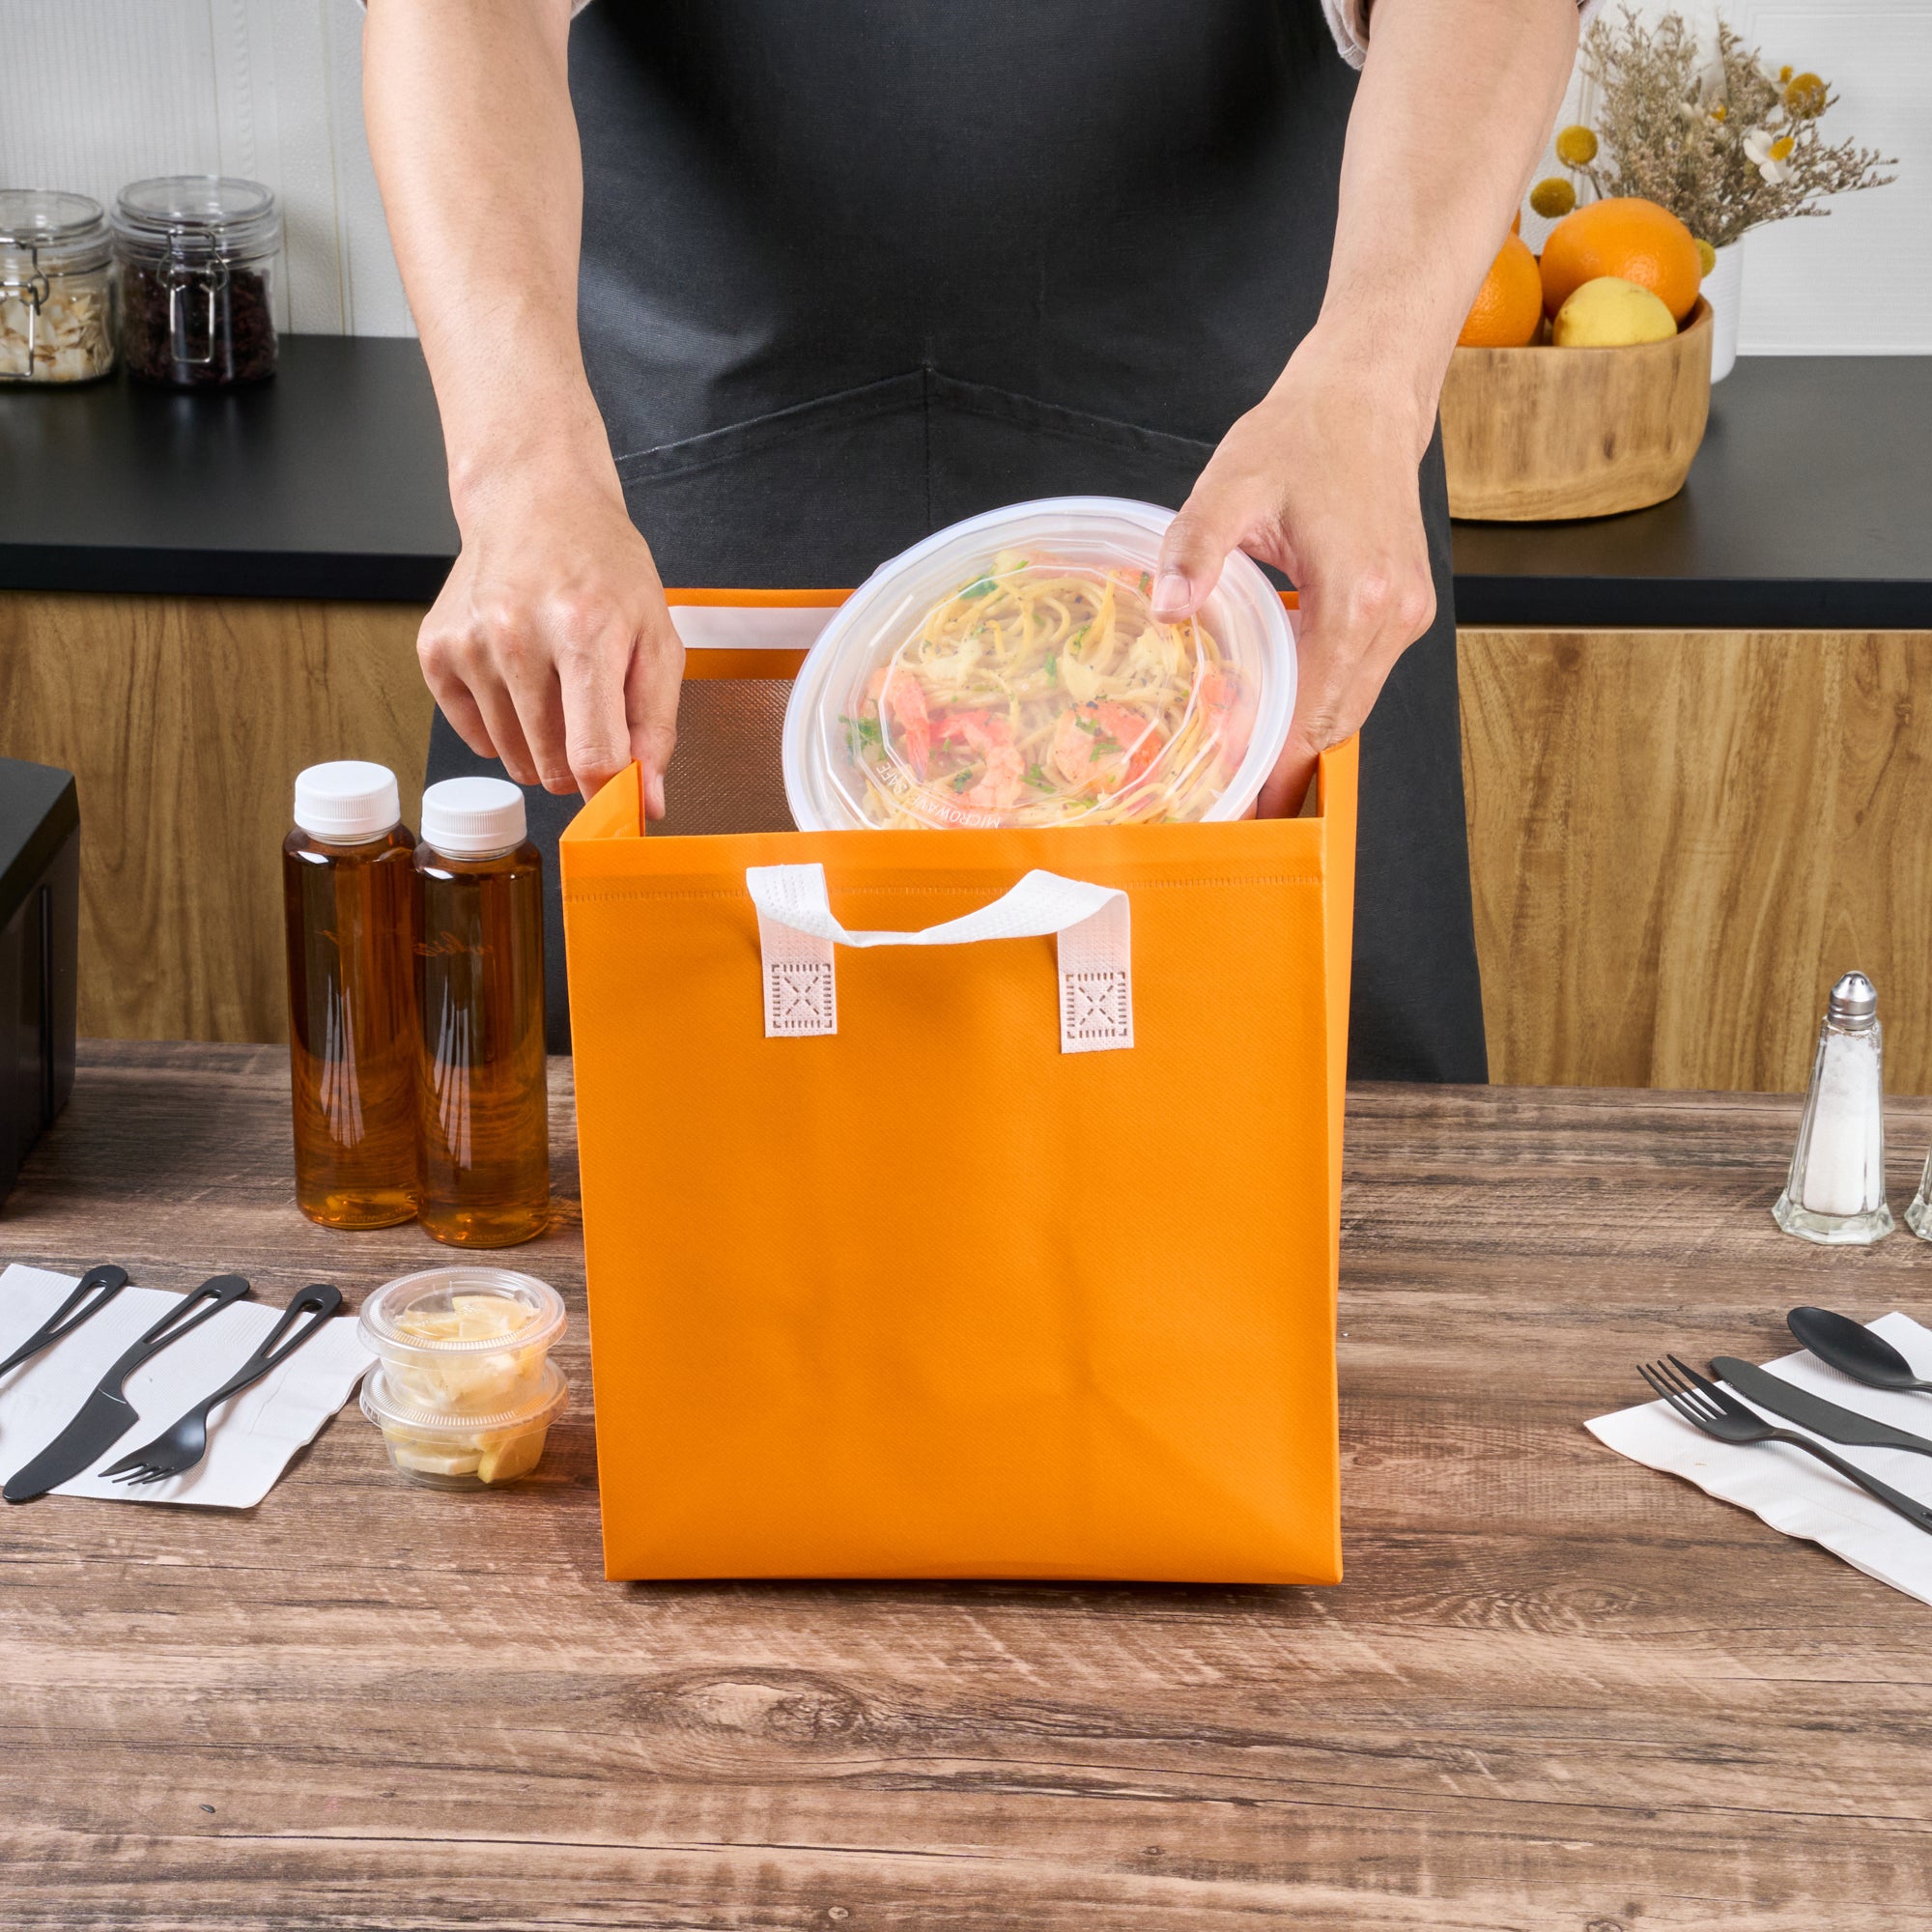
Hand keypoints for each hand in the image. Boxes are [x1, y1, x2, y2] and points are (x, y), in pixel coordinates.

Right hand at [416, 462, 683, 811]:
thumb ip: (656, 725)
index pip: (593, 754)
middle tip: (592, 713)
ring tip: (557, 687)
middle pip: (552, 765)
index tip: (622, 811)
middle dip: (581, 762)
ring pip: (513, 758)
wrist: (536, 504)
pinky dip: (502, 727)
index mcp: (585, 631)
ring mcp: (470, 643)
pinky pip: (474, 736)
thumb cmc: (603, 570)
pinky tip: (520, 682)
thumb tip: (646, 800)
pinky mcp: (435, 649)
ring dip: (543, 746)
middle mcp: (518, 636)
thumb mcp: (656, 639)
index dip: (611, 797)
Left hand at [1152, 330, 1437, 815]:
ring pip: (1353, 706)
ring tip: (1251, 778)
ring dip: (1305, 740)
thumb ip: (1195, 549)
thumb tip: (1166, 609)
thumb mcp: (1231, 484)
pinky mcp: (1405, 608)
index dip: (1273, 765)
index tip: (1239, 805)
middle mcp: (1394, 614)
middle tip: (1235, 810)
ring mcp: (1407, 615)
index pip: (1312, 709)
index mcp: (1357, 595)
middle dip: (1287, 771)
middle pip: (1337, 722)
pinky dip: (1321, 704)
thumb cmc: (1303, 434)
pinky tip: (1279, 718)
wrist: (1365, 397)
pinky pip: (1360, 678)